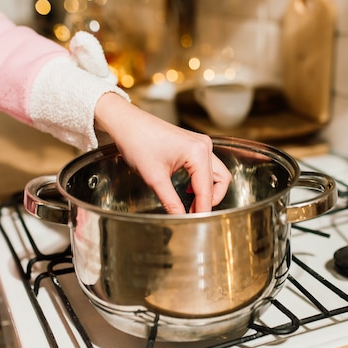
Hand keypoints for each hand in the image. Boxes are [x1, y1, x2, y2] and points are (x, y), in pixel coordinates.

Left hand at [94, 93, 230, 213]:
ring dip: (208, 191)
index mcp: (198, 152)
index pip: (206, 189)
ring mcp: (201, 143)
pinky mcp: (195, 144)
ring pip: (217, 173)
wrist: (127, 123)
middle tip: (193, 215)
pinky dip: (202, 181)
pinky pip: (207, 166)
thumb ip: (170, 201)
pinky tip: (188, 189)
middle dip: (209, 200)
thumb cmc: (138, 142)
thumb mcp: (154, 178)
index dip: (202, 209)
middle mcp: (204, 146)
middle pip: (220, 181)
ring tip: (192, 205)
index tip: (197, 224)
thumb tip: (180, 219)